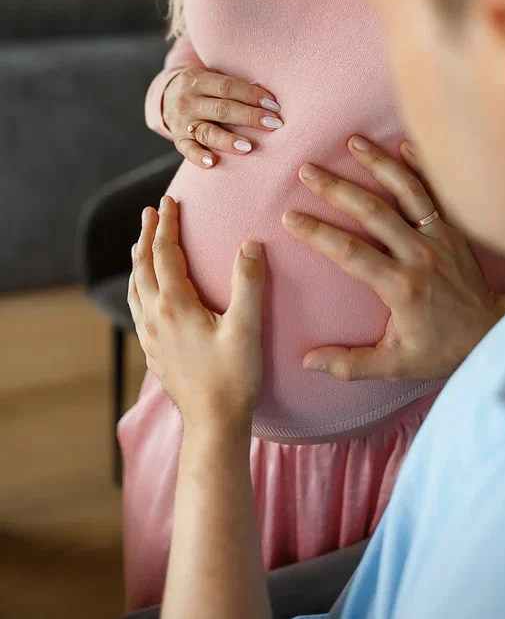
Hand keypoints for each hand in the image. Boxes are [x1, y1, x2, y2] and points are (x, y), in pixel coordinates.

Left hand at [128, 196, 264, 430]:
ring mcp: (150, 336)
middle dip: (147, 235)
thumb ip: (248, 283)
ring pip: (135, 287)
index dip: (167, 224)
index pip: (165, 253)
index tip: (169, 200)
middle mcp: (155, 317)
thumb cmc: (233, 377)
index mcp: (175, 305)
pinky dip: (138, 286)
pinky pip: (137, 307)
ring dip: (138, 259)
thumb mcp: (247, 328)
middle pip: (143, 265)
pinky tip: (145, 292)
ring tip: (141, 243)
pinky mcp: (152, 351)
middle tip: (151, 211)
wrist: (213, 424)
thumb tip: (250, 244)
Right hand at [162, 68, 282, 168]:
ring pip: (207, 132)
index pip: (228, 87)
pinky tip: (213, 163)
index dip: (252, 95)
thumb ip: (233, 85)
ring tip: (248, 147)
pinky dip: (199, 157)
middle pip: (222, 109)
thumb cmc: (202, 89)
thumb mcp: (212, 78)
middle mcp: (188, 101)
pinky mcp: (179, 140)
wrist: (166, 98)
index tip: (274, 105)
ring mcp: (182, 122)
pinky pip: (188, 150)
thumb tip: (264, 95)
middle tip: (274, 124)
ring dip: (228, 140)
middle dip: (250, 117)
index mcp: (198, 80)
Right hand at [282, 137, 503, 381]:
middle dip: (337, 188)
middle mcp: (419, 255)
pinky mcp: (454, 229)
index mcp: (400, 286)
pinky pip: (436, 192)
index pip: (350, 252)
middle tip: (306, 170)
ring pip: (407, 192)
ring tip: (352, 143)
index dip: (318, 233)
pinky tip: (403, 144)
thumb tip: (307, 362)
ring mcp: (439, 237)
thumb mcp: (396, 365)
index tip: (290, 217)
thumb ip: (350, 363)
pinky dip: (422, 166)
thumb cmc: (441, 349)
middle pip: (373, 212)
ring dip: (379, 164)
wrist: (495, 334)